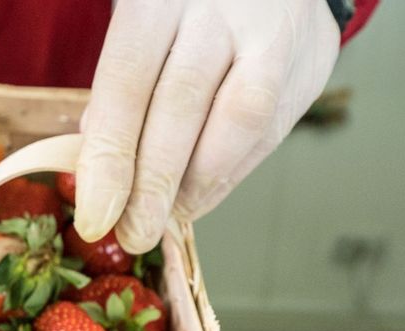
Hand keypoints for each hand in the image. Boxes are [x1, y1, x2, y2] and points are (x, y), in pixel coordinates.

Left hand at [75, 0, 339, 252]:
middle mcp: (217, 8)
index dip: (110, 156)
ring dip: (197, 184)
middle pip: (180, 102)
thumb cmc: (188, 11)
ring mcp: (269, 32)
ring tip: (167, 219)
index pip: (127, 81)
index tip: (96, 215)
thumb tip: (94, 171)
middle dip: (153, 183)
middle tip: (132, 233)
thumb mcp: (141, 31)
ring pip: (237, 118)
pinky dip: (230, 173)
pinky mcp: (309, 61)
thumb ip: (119, 92)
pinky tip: (200, 197)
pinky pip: (270, 130)